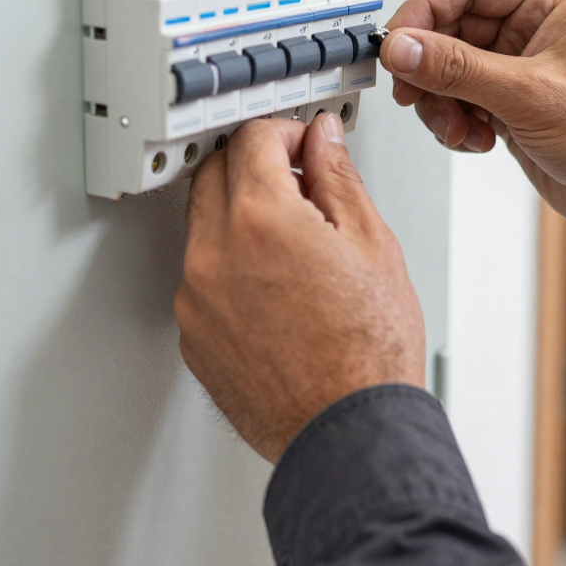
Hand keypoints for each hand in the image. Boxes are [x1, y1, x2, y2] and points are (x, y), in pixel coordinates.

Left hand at [175, 113, 424, 462]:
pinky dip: (231, 271)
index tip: (303, 144)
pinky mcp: (193, 337)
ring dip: (239, 220)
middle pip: (214, 174)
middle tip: (297, 186)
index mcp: (260, 221)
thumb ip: (337, 178)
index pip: (251, 139)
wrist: (349, 433)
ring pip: (204, 228)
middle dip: (253, 167)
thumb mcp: (372, 245)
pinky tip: (277, 293)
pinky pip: (203, 281)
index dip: (285, 132)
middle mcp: (214, 255)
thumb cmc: (369, 354)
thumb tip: (322, 140)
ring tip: (295, 251)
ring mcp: (196, 300)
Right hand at [382, 0, 565, 256]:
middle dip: (430, 68)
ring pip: (449, 69)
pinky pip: (460, 100)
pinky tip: (477, 140)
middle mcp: (533, 27)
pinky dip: (455, 122)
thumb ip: (458, 68)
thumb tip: (404, 47)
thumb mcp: (529, 95)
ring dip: (442, 103)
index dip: (424, 12)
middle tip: (414, 94)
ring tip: (460, 128)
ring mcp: (519, 67)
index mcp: (550, 1)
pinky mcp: (510, 103)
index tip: (396, 44)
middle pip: (450, 29)